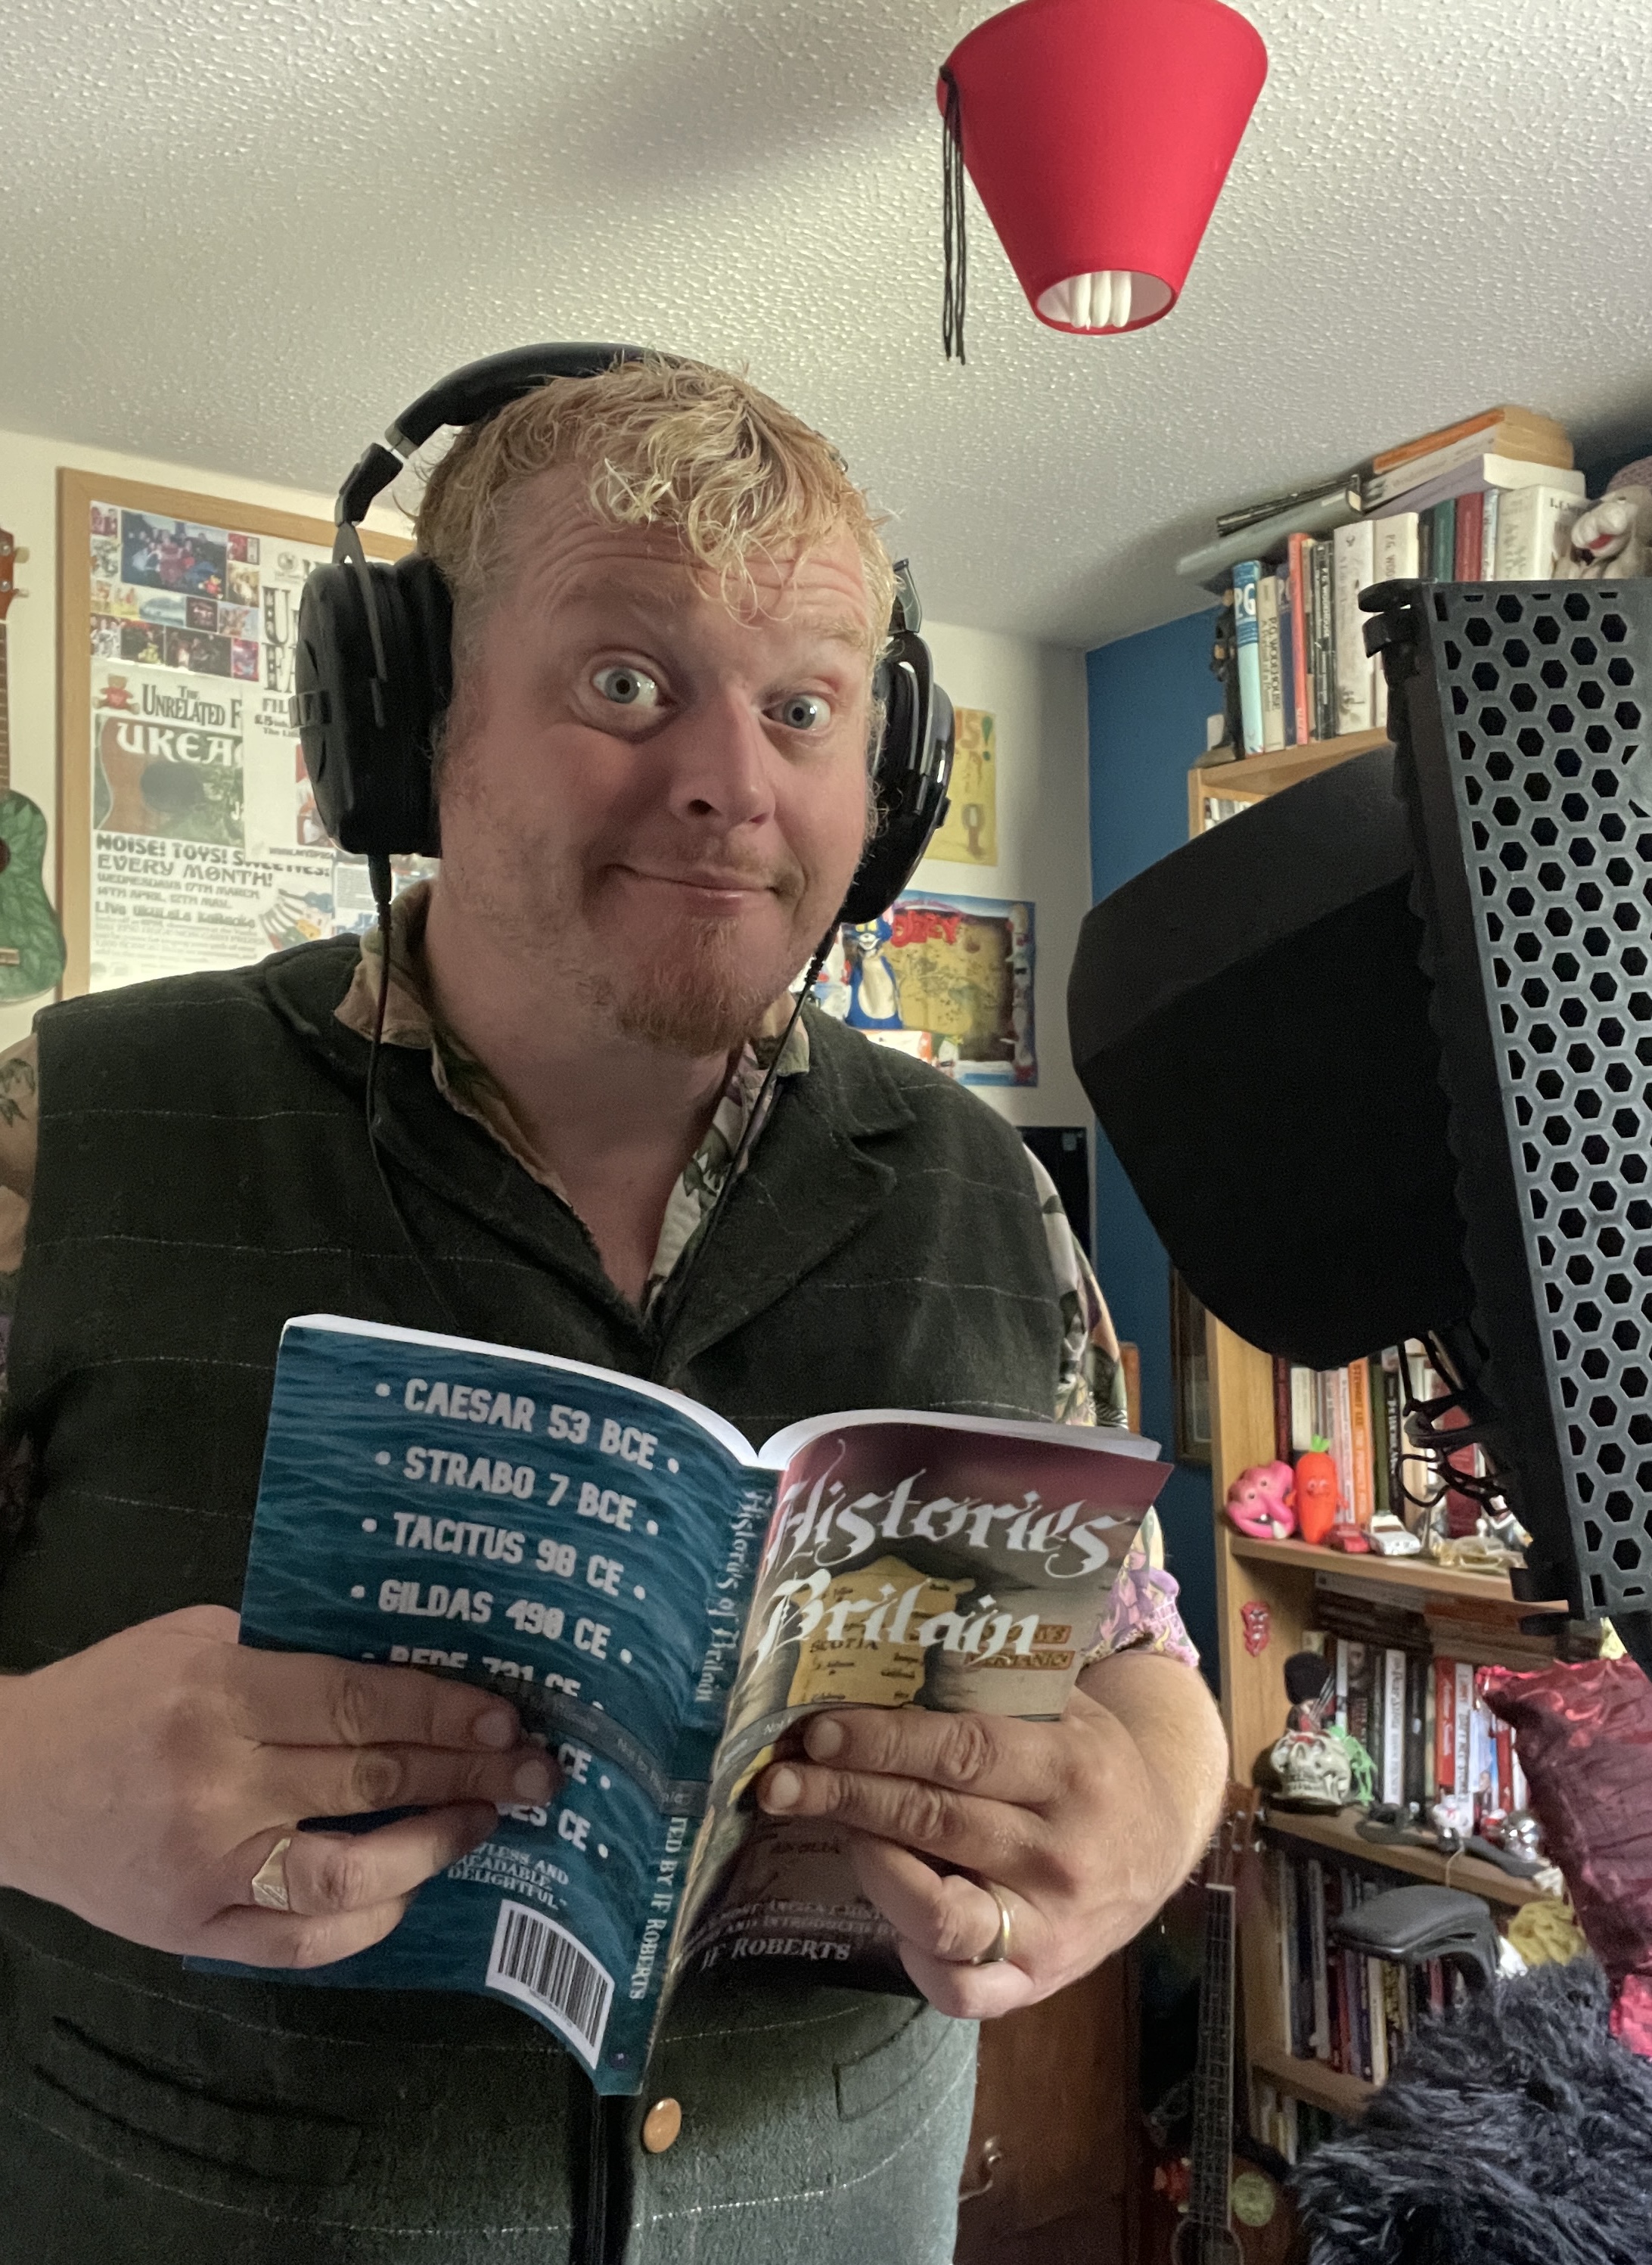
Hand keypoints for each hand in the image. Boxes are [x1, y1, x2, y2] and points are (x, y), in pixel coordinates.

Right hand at [0, 1605, 554, 1967]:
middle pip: (371, 1779)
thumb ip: (291, 1648)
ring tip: (483, 1822)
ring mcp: (206, 1866)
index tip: (508, 1715)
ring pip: (346, 1872)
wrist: (6, 1782)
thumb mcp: (196, 1637)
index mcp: (221, 1693)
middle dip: (467, 1774)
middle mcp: (218, 1783)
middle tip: (534, 1772)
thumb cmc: (111, 1693)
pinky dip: (366, 1920)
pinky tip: (408, 1888)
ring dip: (433, 1847)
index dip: (446, 1710)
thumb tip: (407, 1659)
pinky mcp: (190, 1929)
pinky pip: (298, 1941)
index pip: (362, 1702)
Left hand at [754, 1655, 1225, 2017]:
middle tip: (779, 1779)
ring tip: (827, 1827)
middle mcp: (1062, 1854)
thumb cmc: (1089, 1763)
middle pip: (936, 1822)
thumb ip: (987, 1692)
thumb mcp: (1061, 1710)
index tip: (820, 1731)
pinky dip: (909, 1954)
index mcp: (1072, 1768)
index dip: (884, 1742)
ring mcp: (1051, 1929)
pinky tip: (886, 1907)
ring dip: (868, 1866)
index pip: (963, 1752)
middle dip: (847, 1795)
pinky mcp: (1037, 1983)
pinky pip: (959, 1988)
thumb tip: (873, 1667)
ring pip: (939, 1913)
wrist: (1160, 1845)